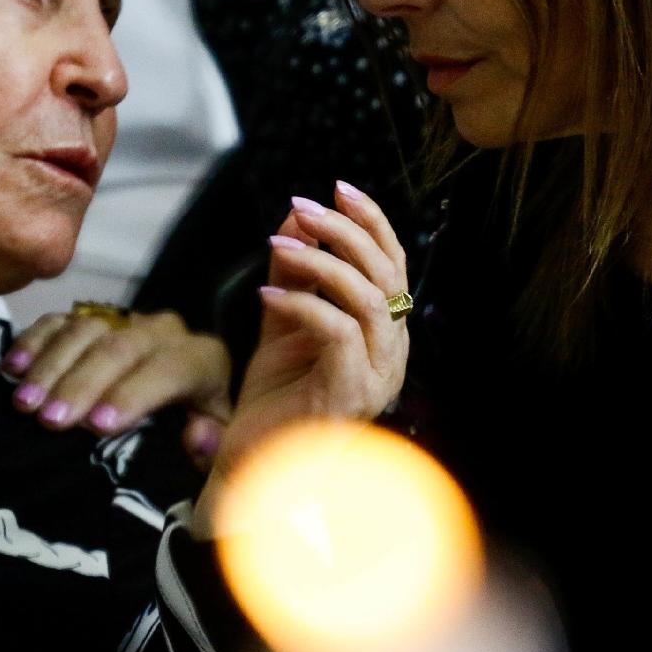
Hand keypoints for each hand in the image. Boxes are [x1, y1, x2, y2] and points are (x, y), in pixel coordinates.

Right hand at [3, 307, 230, 467]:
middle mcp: (164, 332)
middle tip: (49, 420)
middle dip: (82, 383)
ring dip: (52, 366)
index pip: (173, 368)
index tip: (98, 424)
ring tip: (24, 404)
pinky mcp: (90, 319)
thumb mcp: (214, 439)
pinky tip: (12, 368)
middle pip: (122, 348)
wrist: (184, 399)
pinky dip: (34, 341)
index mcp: (202, 360)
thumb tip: (198, 437)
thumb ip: (214, 443)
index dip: (135, 393)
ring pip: (86, 329)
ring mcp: (123, 320)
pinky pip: (59, 320)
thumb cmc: (195, 426)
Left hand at [213, 179, 410, 480]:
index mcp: (385, 332)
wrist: (256, 465)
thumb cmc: (275, 399)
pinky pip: (338, 332)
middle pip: (389, 273)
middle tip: (304, 206)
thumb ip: (292, 271)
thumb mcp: (282, 320)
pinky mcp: (351, 394)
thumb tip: (296, 216)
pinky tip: (266, 291)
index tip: (337, 186)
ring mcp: (377, 375)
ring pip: (369, 298)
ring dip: (323, 262)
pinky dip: (303, 303)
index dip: (371, 221)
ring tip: (278, 243)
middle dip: (346, 230)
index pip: (394, 264)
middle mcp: (392, 352)